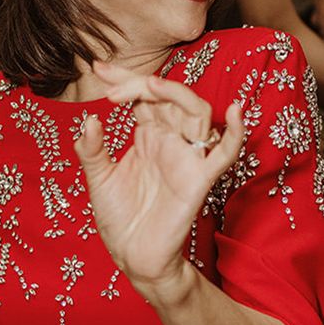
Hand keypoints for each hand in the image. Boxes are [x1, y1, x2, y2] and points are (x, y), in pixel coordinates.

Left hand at [74, 62, 243, 304]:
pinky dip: (235, 132)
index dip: (124, 78)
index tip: (98, 67)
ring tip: (150, 85)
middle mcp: (169, 141)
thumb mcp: (98, 178)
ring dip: (176, 93)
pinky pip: (224, 153)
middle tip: (111, 86)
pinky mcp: (199, 180)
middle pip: (166, 96)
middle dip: (141, 82)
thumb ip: (92, 149)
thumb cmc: (120, 218)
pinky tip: (235, 111)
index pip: (142, 96)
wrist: (132, 257)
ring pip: (195, 111)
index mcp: (147, 136)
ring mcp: (186, 157)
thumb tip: (88, 119)